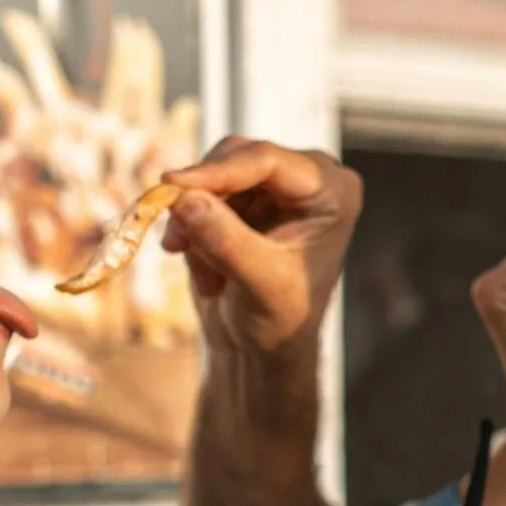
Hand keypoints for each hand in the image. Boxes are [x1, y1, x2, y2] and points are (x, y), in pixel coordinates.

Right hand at [159, 137, 361, 357]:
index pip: (269, 161)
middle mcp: (309, 178)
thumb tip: (184, 199)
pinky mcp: (246, 198)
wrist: (264, 347)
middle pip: (237, 157)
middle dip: (202, 197)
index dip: (218, 171)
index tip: (172, 185)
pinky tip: (206, 272)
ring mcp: (276, 185)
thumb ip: (225, 240)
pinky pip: (202, 195)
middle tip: (177, 240)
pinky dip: (193, 230)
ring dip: (195, 222)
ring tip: (206, 273)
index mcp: (334, 192)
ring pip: (213, 175)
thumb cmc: (280, 321)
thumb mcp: (259, 284)